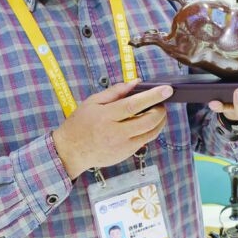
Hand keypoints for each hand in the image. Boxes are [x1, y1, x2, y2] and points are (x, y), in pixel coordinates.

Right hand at [52, 80, 172, 178]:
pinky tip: (147, 122)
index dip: (153, 96)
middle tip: (161, 102)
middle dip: (161, 109)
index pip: (134, 105)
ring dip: (160, 120)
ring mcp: (123, 146)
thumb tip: (136, 82)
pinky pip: (145, 140)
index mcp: (106, 116)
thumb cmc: (80, 123)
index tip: (167, 89)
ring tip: (157, 111)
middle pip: (149, 121)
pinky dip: (151, 130)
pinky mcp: (126, 154)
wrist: (70, 151)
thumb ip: (116, 91)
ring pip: (152, 133)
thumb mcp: (93, 102)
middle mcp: (116, 133)